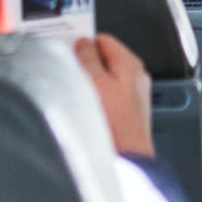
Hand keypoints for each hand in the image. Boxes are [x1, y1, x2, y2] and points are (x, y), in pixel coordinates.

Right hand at [74, 33, 154, 157]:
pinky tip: (83, 108)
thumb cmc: (114, 124)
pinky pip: (108, 97)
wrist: (127, 161)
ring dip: (88, 82)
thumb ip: (88, 58)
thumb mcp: (95, 83)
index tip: (66, 48)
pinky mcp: (127, 114)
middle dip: (85, 63)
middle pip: (105, 59)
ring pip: (105, 79)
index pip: (104, 39)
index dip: (84, 41)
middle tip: (64, 71)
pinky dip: (95, 97)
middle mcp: (136, 77)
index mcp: (130, 63)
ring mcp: (133, 97)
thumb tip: (84, 42)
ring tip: (71, 91)